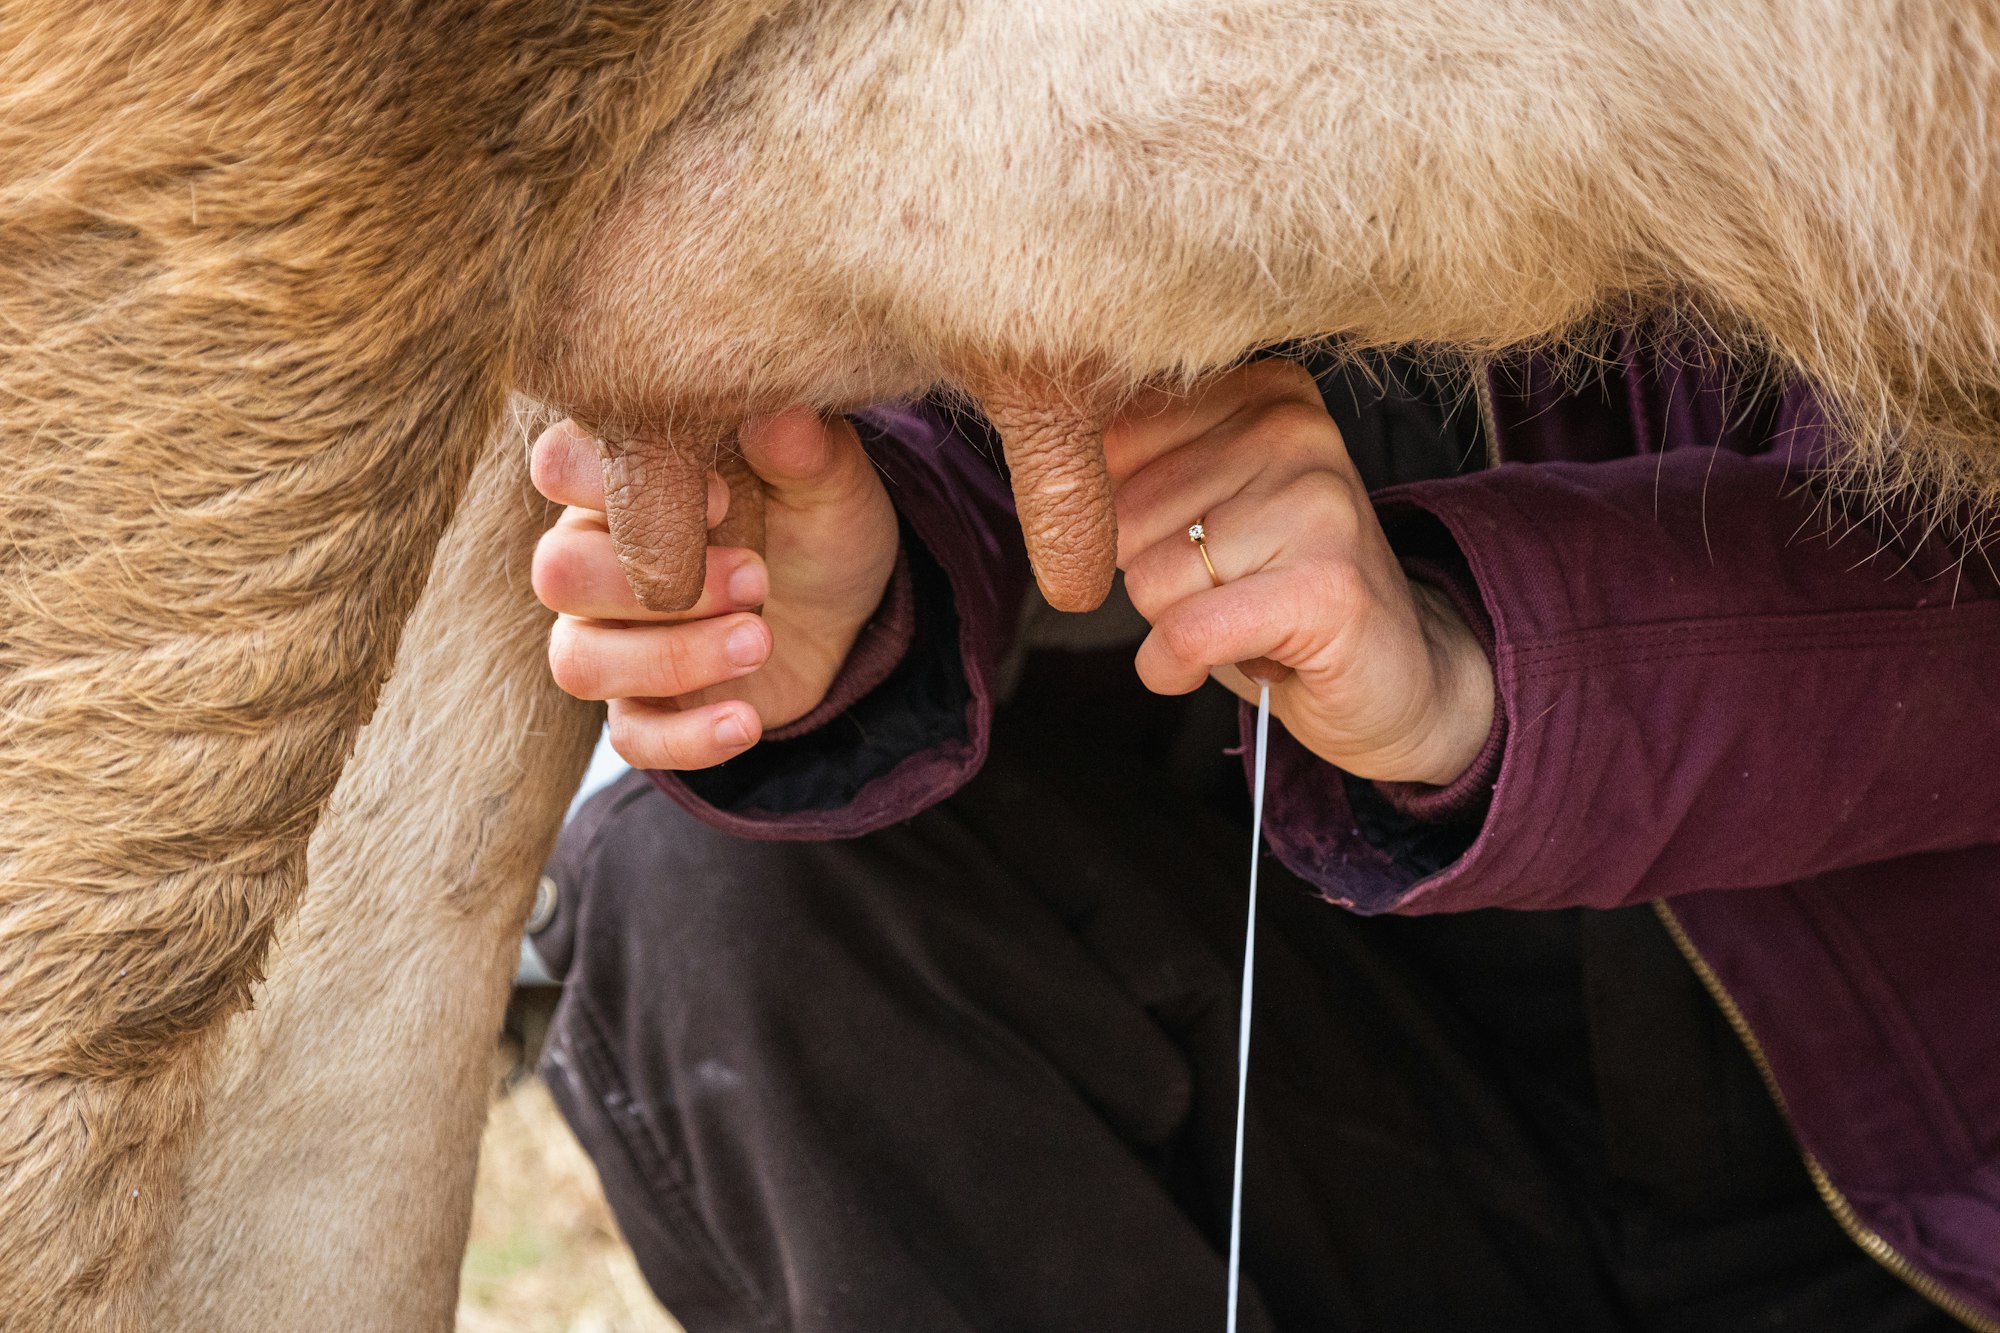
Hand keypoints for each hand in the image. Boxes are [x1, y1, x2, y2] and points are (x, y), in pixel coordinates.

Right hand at [532, 409, 897, 768]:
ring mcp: (611, 638)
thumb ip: (804, 449)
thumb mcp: (831, 483)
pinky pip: (627, 737)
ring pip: (577, 660)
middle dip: (657, 582)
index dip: (617, 483)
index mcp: (622, 480)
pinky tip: (746, 720)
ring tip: (759, 640)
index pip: (557, 465)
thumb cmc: (817, 524)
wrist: (847, 612)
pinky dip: (686, 737)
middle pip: (557, 573)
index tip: (718, 497)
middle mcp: (595, 556)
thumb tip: (779, 410)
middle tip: (758, 577)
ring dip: (671, 657)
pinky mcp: (644, 707)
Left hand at [1106, 361, 1494, 785]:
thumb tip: (1049, 464)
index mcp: (1260, 391)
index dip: (1130, 521)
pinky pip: (1184, 634)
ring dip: (1179, 625)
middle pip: (1124, 519)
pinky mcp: (1324, 587)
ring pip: (1148, 581)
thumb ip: (1131, 467)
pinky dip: (1179, 667)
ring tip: (1252, 616)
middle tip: (1234, 589)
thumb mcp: (1204, 506)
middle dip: (1156, 579)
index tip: (1199, 540)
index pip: (1109, 446)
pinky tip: (1233, 661)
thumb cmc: (1279, 590)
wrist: (1399, 676)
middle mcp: (1292, 430)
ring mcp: (1315, 504)